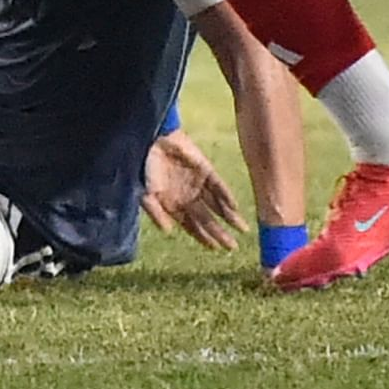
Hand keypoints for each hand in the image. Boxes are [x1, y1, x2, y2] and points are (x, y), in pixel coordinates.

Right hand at [142, 129, 247, 251]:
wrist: (153, 139)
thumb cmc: (145, 166)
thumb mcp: (145, 192)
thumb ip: (156, 212)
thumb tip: (168, 232)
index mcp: (174, 205)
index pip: (192, 226)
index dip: (204, 238)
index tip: (216, 249)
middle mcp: (189, 198)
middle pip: (207, 220)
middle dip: (220, 234)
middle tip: (233, 247)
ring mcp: (199, 184)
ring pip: (217, 205)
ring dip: (229, 217)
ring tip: (242, 230)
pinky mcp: (206, 170)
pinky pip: (219, 186)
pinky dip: (226, 196)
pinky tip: (234, 207)